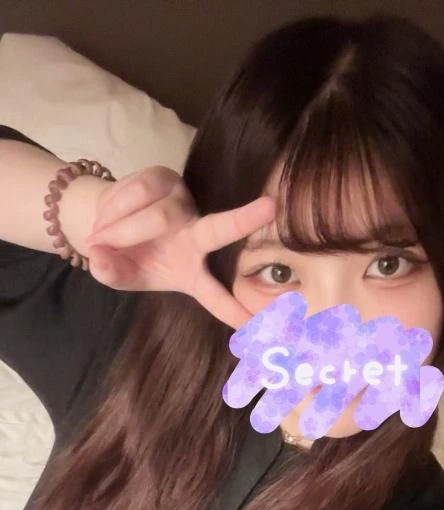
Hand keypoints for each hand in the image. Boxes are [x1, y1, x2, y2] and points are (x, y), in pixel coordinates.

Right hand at [84, 166, 274, 329]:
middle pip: (220, 229)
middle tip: (270, 207)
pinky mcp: (165, 178)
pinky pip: (139, 192)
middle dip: (243, 220)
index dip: (234, 311)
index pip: (216, 295)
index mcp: (192, 272)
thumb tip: (101, 260)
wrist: (104, 224)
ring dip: (121, 232)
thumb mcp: (118, 276)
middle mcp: (197, 236)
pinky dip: (114, 209)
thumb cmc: (124, 258)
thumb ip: (113, 274)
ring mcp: (183, 204)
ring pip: (157, 217)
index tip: (258, 326)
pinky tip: (103, 219)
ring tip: (100, 239)